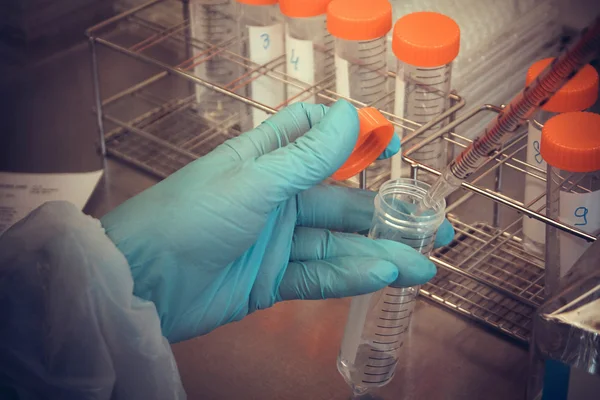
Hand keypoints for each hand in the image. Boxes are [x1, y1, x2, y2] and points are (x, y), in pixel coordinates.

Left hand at [101, 100, 453, 342]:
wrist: (142, 284)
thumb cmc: (188, 217)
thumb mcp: (253, 182)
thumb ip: (306, 156)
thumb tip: (351, 115)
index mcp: (264, 161)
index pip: (314, 136)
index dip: (353, 136)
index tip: (393, 146)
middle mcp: (274, 198)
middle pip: (339, 202)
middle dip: (384, 214)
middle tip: (431, 227)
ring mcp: (274, 241)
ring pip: (335, 245)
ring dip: (377, 254)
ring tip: (421, 265)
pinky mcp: (270, 279)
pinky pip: (316, 276)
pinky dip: (347, 277)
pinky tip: (380, 277)